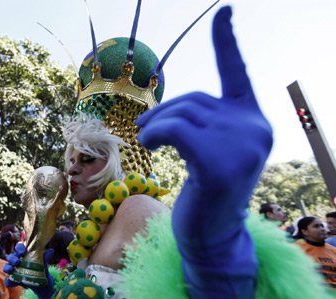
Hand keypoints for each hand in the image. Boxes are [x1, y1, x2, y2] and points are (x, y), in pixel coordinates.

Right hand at [3, 243, 54, 298]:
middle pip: (11, 257)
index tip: (23, 251)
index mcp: (24, 254)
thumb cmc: (40, 268)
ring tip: (11, 269)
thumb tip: (51, 251)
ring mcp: (14, 270)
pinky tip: (12, 282)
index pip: (19, 248)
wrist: (42, 283)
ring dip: (7, 267)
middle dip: (12, 258)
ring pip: (7, 267)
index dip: (19, 248)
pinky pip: (8, 280)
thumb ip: (45, 257)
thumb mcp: (43, 263)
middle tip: (17, 261)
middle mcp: (17, 261)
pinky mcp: (13, 280)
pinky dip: (8, 281)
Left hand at [137, 6, 269, 297]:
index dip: (225, 41)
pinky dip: (156, 133)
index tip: (224, 10)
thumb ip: (200, 121)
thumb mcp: (207, 148)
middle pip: (194, 99)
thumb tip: (169, 108)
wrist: (212, 235)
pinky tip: (149, 145)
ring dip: (156, 125)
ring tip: (148, 141)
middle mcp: (255, 127)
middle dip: (164, 113)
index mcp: (252, 120)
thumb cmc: (205, 190)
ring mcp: (242, 144)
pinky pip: (176, 129)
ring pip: (182, 113)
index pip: (237, 72)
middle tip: (145, 129)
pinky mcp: (220, 162)